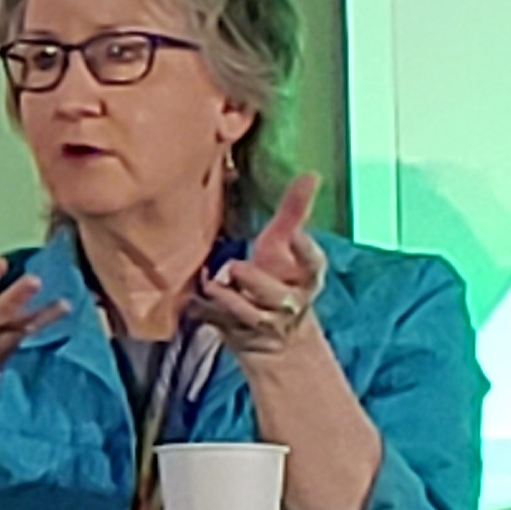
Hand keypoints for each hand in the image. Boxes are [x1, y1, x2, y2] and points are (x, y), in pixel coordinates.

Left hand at [196, 172, 326, 358]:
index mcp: (307, 277)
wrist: (276, 335)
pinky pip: (223, 324)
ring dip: (231, 298)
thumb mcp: (282, 243)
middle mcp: (291, 302)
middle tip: (235, 267)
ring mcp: (267, 322)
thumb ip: (294, 211)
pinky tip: (197, 298)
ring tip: (213, 283)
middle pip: (279, 295)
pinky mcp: (242, 335)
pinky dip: (209, 311)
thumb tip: (311, 174)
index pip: (313, 263)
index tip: (292, 232)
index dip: (304, 249)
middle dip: (258, 281)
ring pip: (251, 313)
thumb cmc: (278, 275)